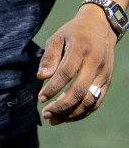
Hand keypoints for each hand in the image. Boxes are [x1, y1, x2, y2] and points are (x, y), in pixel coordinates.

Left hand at [38, 6, 117, 123]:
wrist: (101, 27)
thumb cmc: (73, 33)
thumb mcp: (57, 37)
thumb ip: (49, 57)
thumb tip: (41, 77)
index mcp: (81, 50)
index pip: (66, 74)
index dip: (53, 88)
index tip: (40, 98)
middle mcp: (95, 64)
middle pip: (79, 91)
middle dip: (61, 106)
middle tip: (45, 114)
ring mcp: (103, 74)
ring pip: (90, 100)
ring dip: (72, 113)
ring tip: (54, 120)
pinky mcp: (107, 81)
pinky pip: (97, 101)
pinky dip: (83, 112)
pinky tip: (68, 117)